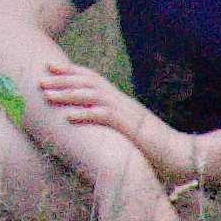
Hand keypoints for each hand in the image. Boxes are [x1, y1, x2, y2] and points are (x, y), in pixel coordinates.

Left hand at [34, 60, 197, 180]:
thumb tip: (90, 121)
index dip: (70, 70)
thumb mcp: (128, 129)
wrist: (182, 155)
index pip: (92, 78)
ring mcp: (126, 113)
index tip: (48, 65)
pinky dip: (86, 115)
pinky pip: (105, 118)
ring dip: (68, 94)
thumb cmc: (154, 147)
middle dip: (62, 80)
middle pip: (88, 83)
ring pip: (92, 96)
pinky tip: (68, 117)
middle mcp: (121, 101)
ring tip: (46, 95)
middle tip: (38, 78)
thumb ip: (111, 121)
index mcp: (120, 100)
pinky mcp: (131, 128)